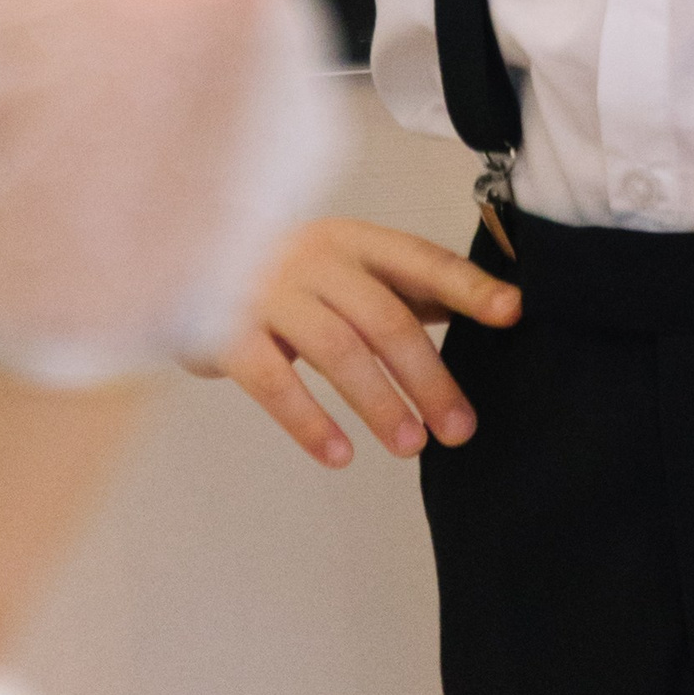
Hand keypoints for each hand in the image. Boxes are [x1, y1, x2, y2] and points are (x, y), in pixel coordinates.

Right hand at [201, 215, 519, 466]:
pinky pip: (272, 380)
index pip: (422, 260)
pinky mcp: (225, 330)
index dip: (468, 286)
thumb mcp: (345, 269)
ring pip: (337, 349)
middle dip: (428, 375)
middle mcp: (316, 257)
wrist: (180, 262)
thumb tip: (493, 309)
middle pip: (384, 317)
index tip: (513, 312)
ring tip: (411, 446)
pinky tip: (339, 455)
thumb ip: (404, 290)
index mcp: (355, 240)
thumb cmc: (287, 278)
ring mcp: (268, 291)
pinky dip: (309, 420)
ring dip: (378, 402)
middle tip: (460, 428)